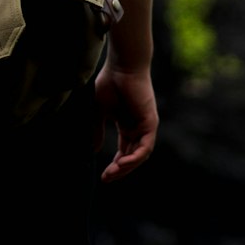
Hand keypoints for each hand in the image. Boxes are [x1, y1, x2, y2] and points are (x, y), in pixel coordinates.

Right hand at [95, 63, 157, 182]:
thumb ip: (97, 130)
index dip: (115, 165)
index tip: (103, 175)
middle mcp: (139, 127)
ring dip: (127, 167)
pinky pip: (145, 147)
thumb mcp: (99, 111)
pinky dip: (135, 157)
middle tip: (106, 178)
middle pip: (132, 156)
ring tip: (112, 173)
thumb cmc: (110, 82)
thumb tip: (94, 150)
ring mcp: (146, 125)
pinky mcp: (151, 122)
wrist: (121, 65)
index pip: (124, 151)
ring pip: (140, 155)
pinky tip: (121, 163)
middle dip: (120, 170)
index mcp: (127, 125)